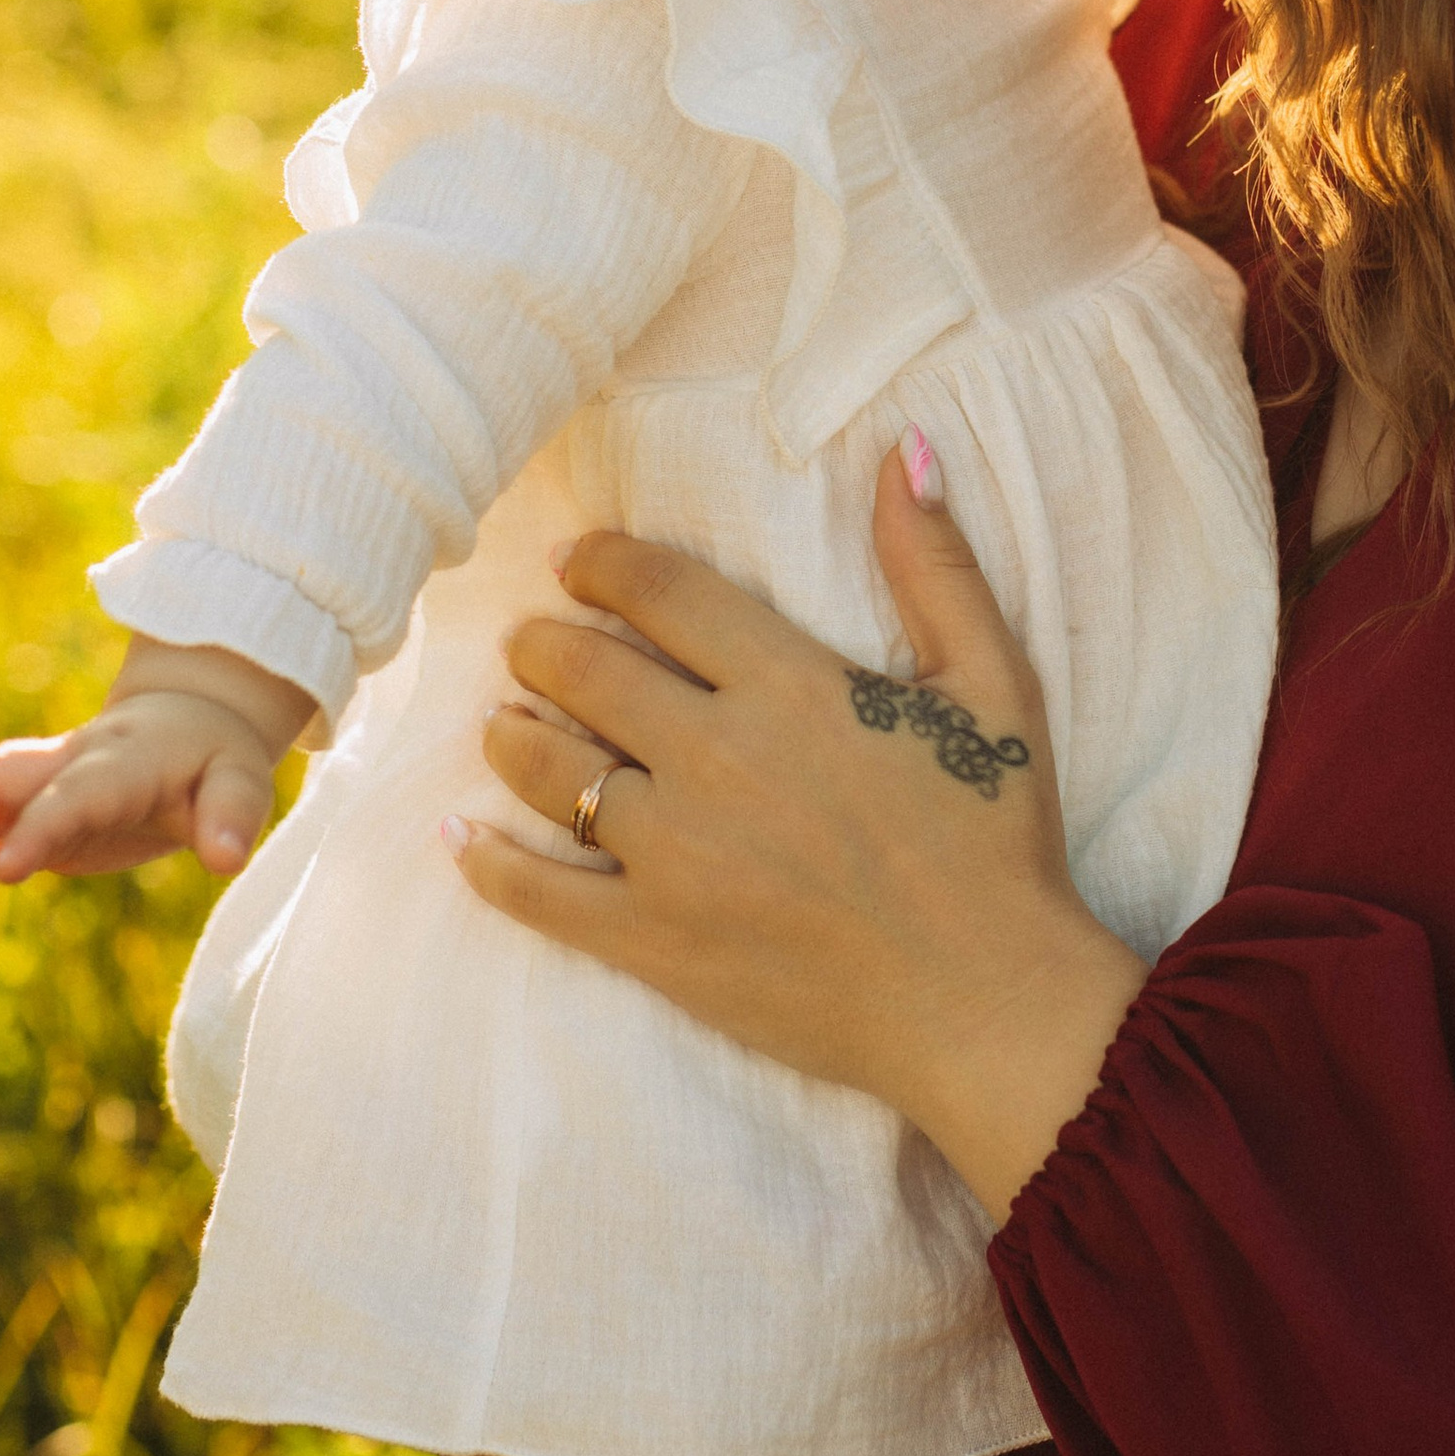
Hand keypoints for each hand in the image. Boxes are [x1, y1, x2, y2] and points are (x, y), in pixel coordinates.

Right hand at [0, 638, 312, 920]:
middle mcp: (65, 766)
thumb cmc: (215, 760)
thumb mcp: (241, 782)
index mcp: (118, 760)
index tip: (4, 871)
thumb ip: (233, 818)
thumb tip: (227, 860)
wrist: (186, 726)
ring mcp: (38, 787)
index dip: (38, 827)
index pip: (72, 795)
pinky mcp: (25, 812)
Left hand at [445, 437, 1147, 1216]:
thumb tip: (903, 451)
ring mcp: (676, 855)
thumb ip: (936, 564)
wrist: (985, 1003)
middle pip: (584, 670)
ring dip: (511, 735)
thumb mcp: (994, 684)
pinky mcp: (655, 942)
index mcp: (789, 684)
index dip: (601, 564)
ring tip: (504, 723)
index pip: (657, 591)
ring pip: (550, 769)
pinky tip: (459, 839)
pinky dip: (489, 863)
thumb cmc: (995, 840)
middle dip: (542, 644)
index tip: (576, 563)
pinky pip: (541, 894)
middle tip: (532, 642)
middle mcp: (717, 758)